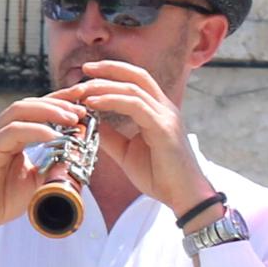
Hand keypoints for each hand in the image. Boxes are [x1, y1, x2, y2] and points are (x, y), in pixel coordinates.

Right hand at [0, 88, 98, 240]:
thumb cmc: (2, 199)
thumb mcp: (36, 179)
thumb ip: (53, 164)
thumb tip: (78, 155)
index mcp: (8, 134)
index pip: (34, 109)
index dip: (58, 102)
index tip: (83, 102)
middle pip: (28, 103)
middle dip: (57, 102)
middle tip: (82, 108)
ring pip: (20, 111)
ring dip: (49, 112)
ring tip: (72, 118)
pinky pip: (13, 132)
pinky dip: (36, 131)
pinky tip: (54, 135)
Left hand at [64, 60, 212, 217]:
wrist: (184, 197)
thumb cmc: (160, 177)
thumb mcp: (126, 152)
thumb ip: (110, 135)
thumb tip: (89, 122)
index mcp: (158, 112)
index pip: (137, 81)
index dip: (113, 73)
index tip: (88, 74)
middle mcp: (165, 109)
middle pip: (137, 76)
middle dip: (109, 69)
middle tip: (84, 70)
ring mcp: (166, 117)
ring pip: (133, 89)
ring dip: (105, 86)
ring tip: (83, 91)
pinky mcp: (164, 128)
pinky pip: (135, 106)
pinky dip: (112, 101)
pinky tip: (94, 103)